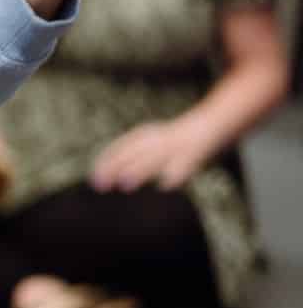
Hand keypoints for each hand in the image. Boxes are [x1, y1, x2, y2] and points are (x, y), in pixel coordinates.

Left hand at [91, 116, 213, 192]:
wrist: (213, 123)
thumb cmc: (180, 139)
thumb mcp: (154, 143)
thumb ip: (136, 157)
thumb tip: (113, 176)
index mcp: (147, 135)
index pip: (121, 147)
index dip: (107, 161)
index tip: (94, 177)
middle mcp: (158, 139)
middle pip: (133, 153)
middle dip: (115, 168)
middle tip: (100, 185)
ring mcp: (176, 146)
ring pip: (156, 158)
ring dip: (140, 170)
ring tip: (125, 184)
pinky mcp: (194, 154)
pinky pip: (184, 164)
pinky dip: (175, 174)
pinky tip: (166, 184)